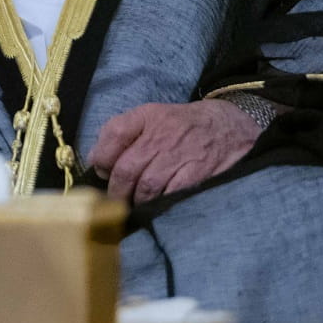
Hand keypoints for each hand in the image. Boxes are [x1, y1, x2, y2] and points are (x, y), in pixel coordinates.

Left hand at [89, 100, 259, 204]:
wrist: (229, 125)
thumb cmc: (180, 126)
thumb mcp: (149, 117)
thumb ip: (118, 134)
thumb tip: (94, 161)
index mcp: (146, 116)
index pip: (114, 134)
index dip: (102, 159)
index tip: (102, 173)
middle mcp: (162, 133)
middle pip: (127, 168)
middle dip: (117, 190)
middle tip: (115, 201)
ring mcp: (181, 154)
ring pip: (147, 186)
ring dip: (136, 201)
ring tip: (134, 206)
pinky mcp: (198, 173)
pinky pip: (172, 194)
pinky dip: (160, 203)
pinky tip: (157, 206)